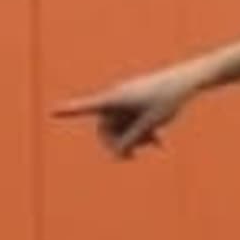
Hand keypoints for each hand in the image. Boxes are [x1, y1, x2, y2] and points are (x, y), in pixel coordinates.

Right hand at [55, 63, 206, 156]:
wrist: (187, 80)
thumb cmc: (169, 98)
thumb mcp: (151, 123)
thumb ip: (133, 139)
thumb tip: (118, 152)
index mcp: (116, 98)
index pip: (88, 106)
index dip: (69, 111)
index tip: (51, 111)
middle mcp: (116, 98)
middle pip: (105, 126)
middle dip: (117, 142)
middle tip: (130, 158)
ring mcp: (125, 100)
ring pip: (120, 126)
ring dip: (133, 138)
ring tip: (155, 143)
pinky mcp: (135, 102)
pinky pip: (131, 122)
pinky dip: (141, 132)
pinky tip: (159, 143)